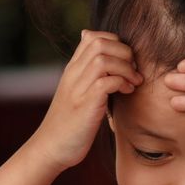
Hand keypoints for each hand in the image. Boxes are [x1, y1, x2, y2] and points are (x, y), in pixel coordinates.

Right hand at [32, 30, 141, 170]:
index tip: (125, 61)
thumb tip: (105, 66)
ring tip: (133, 82)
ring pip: (103, 59)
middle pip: (100, 43)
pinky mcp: (85, 105)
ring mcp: (78, 89)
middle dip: (124, 53)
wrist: (50, 148)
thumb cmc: (69, 123)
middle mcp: (73, 74)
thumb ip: (89, 76)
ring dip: (125, 68)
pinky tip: (127, 92)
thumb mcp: (77, 93)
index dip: (115, 42)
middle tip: (133, 71)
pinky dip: (121, 83)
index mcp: (72, 69)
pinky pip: (106, 82)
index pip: (92, 37)